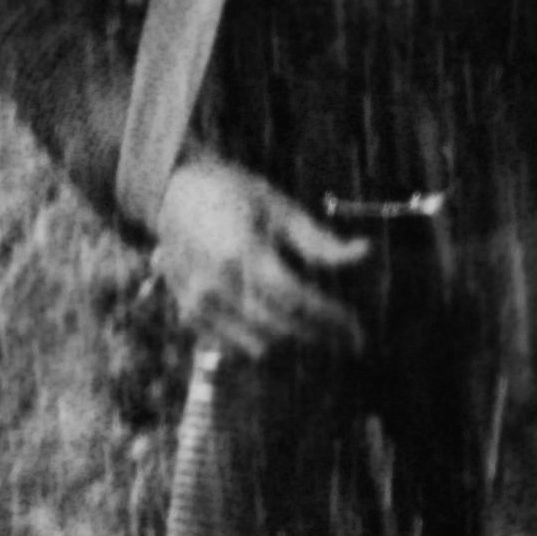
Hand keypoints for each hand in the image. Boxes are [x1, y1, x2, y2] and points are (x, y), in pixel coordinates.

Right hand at [150, 154, 368, 357]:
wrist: (173, 189)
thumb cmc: (232, 191)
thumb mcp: (280, 206)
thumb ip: (319, 241)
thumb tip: (363, 253)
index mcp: (242, 252)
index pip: (297, 301)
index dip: (331, 319)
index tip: (355, 327)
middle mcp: (217, 283)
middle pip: (281, 328)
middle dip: (320, 337)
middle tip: (347, 339)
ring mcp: (198, 302)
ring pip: (257, 344)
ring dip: (292, 343)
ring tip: (316, 333)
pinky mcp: (187, 312)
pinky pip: (231, 345)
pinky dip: (259, 343)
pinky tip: (279, 329)